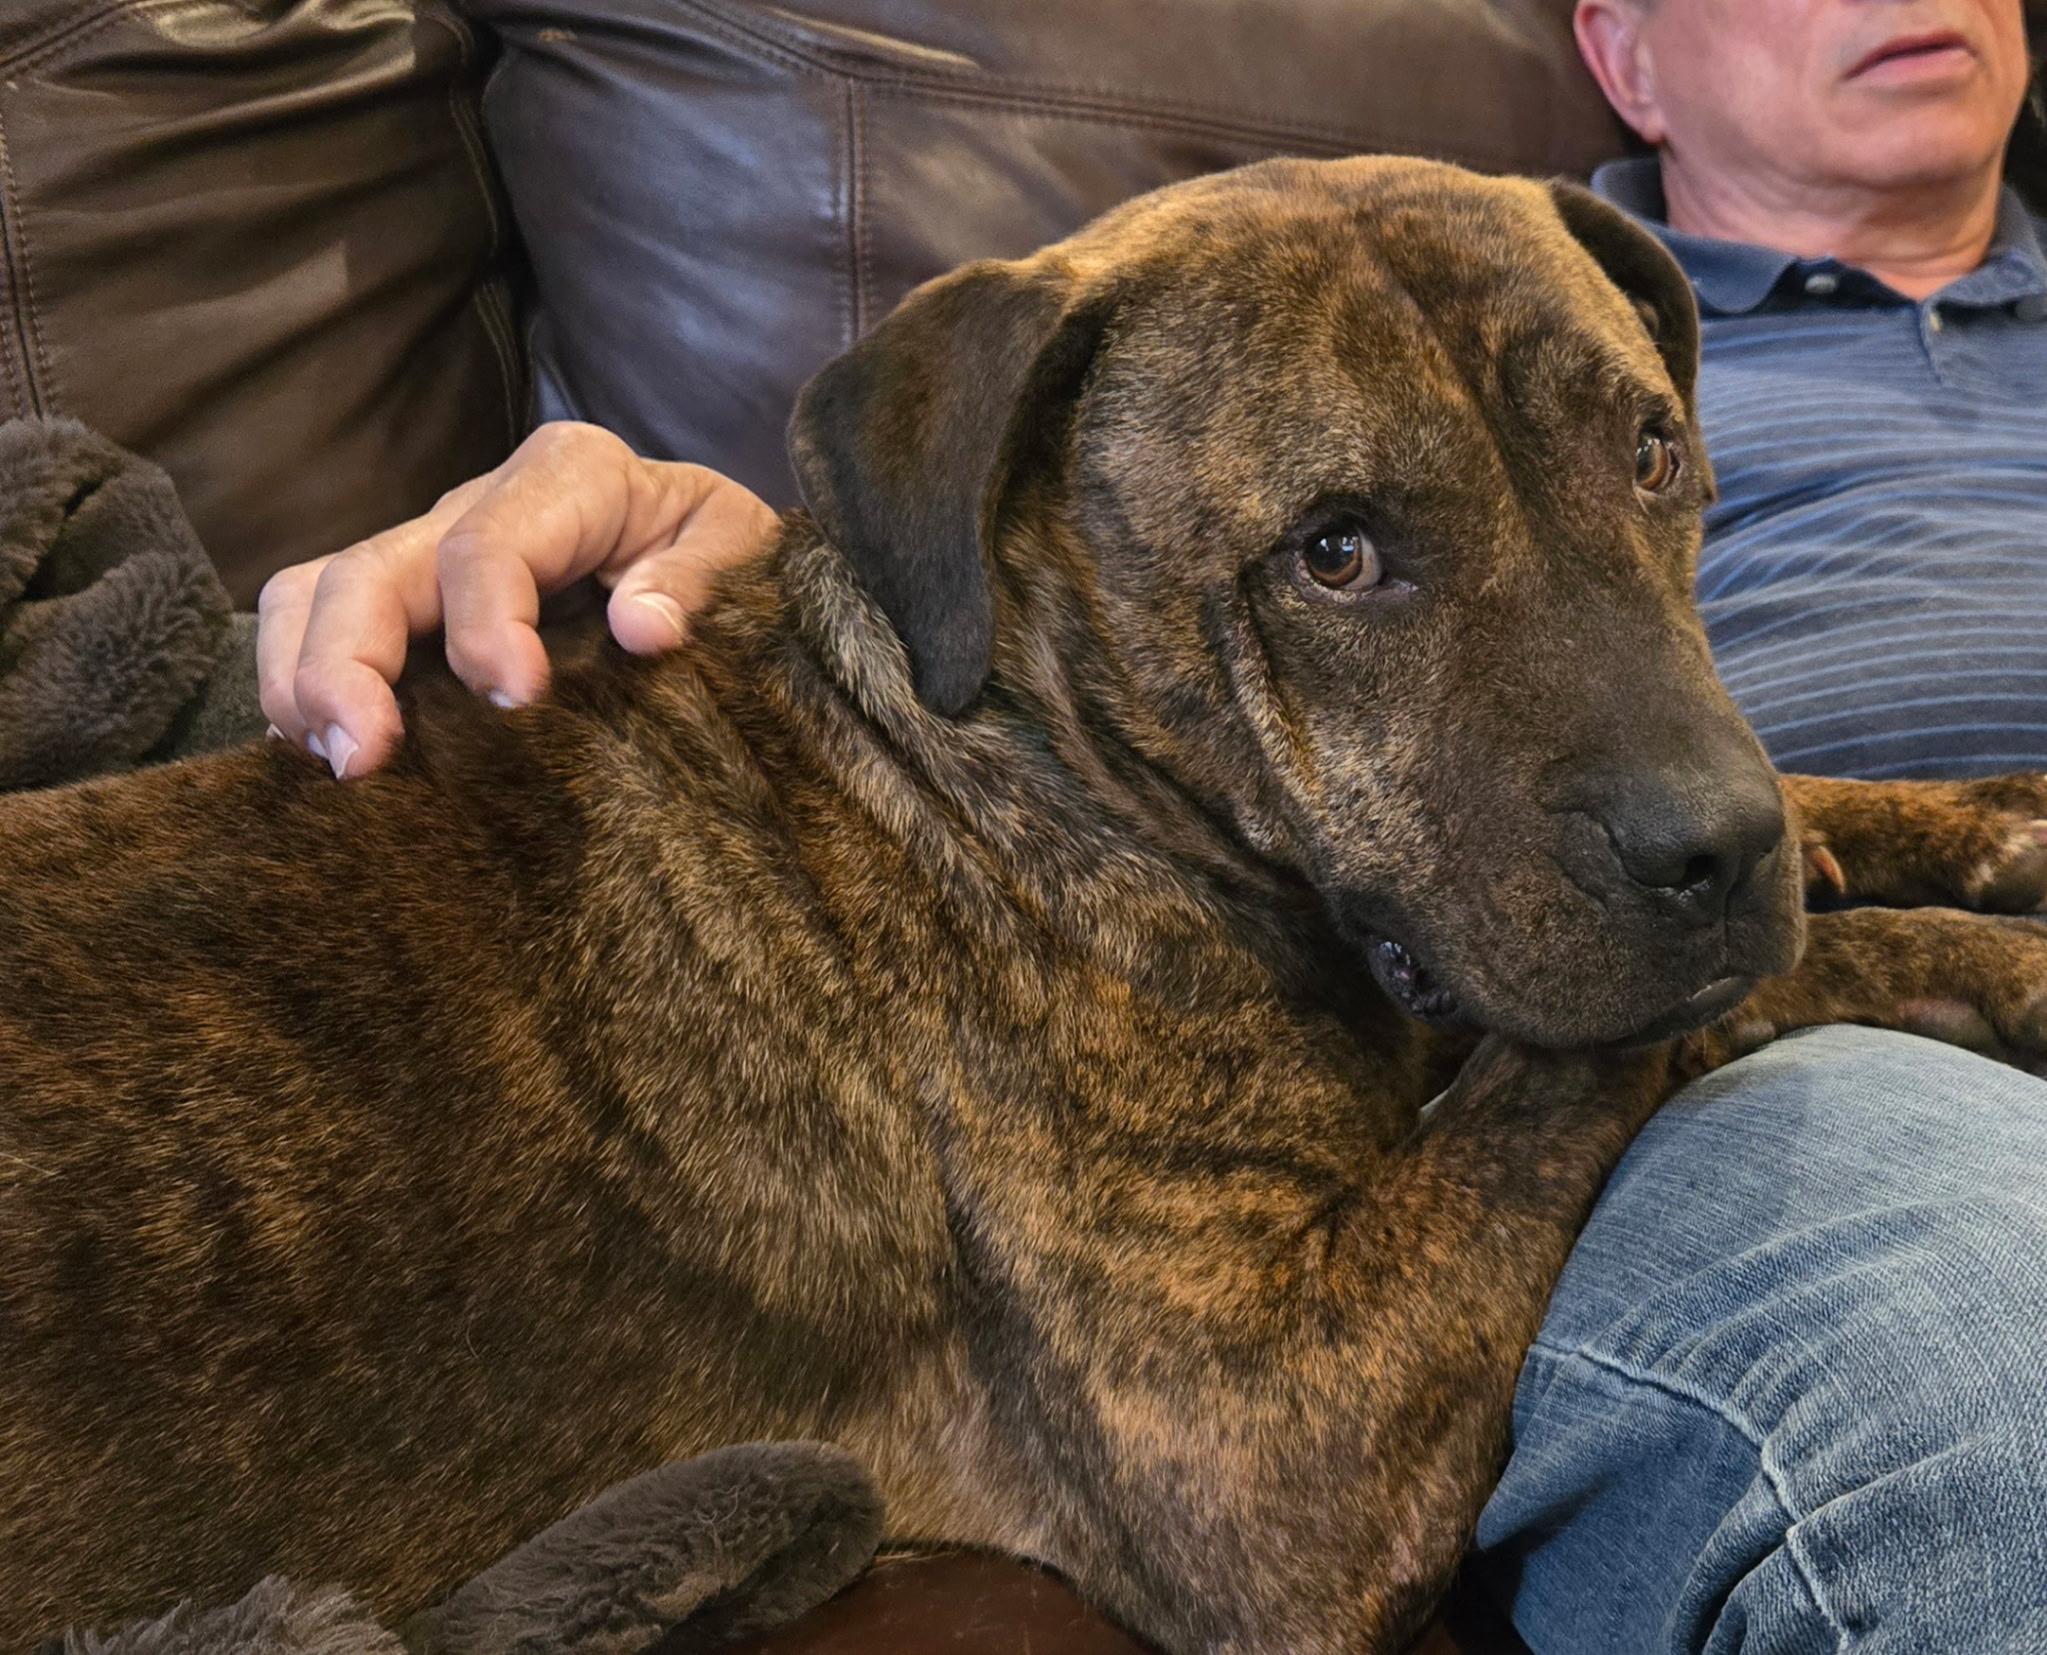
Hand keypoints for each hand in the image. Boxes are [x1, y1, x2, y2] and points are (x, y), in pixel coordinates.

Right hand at [257, 423, 778, 776]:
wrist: (718, 550)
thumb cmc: (726, 550)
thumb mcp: (740, 547)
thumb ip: (699, 577)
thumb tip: (643, 626)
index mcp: (571, 478)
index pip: (487, 545)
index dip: (485, 625)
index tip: (517, 701)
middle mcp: (481, 503)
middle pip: (370, 569)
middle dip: (348, 662)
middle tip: (363, 759)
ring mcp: (432, 553)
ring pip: (318, 591)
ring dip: (303, 677)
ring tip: (332, 761)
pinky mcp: (413, 605)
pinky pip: (320, 629)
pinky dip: (303, 690)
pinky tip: (319, 758)